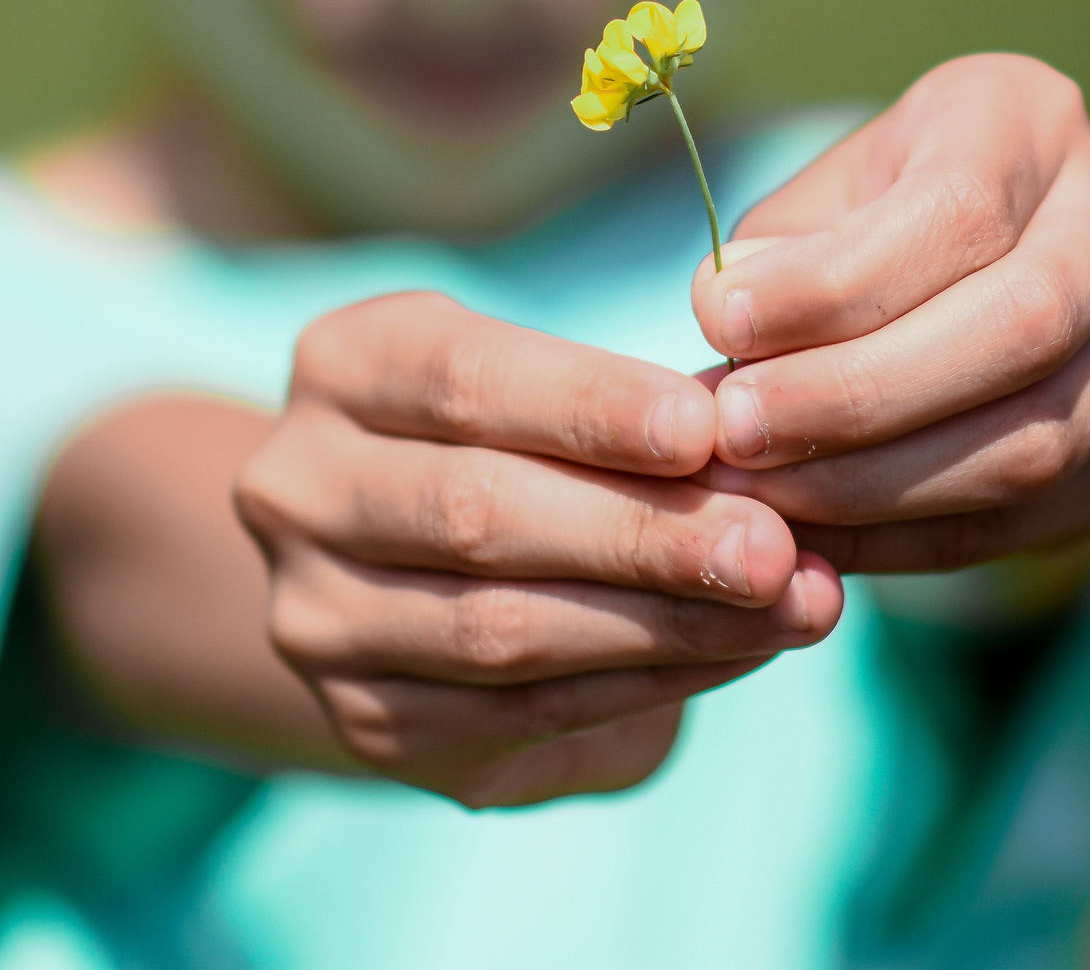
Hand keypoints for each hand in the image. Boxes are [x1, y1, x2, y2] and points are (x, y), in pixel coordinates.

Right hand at [235, 292, 843, 807]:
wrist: (399, 561)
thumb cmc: (516, 432)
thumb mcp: (549, 382)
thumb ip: (636, 409)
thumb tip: (761, 445)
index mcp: (341, 365)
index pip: (462, 379)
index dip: (587, 405)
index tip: (707, 427)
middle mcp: (299, 489)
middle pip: (474, 514)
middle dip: (642, 533)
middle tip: (772, 545)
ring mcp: (320, 619)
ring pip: (499, 631)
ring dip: (665, 623)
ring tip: (790, 605)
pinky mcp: (369, 723)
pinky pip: (527, 711)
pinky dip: (653, 681)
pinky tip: (744, 652)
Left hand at [690, 55, 1089, 573]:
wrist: (979, 276)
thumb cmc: (870, 224)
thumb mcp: (817, 202)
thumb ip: (772, 256)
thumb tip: (728, 320)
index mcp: (1032, 118)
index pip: (959, 211)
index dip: (837, 285)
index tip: (724, 329)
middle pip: (1022, 325)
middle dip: (859, 395)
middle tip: (739, 431)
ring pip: (1035, 441)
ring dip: (876, 485)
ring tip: (763, 492)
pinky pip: (1031, 521)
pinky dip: (910, 540)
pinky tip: (820, 536)